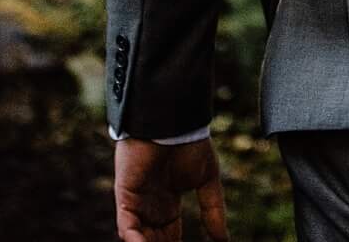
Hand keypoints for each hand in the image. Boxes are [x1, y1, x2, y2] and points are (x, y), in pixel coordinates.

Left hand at [114, 137, 228, 241]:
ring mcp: (137, 203)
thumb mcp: (207, 180)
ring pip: (140, 239)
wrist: (174, 119)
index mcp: (167, 204)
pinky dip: (136, 241)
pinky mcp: (125, 197)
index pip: (170, 238)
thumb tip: (223, 241)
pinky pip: (127, 228)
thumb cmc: (190, 142)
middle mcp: (150, 208)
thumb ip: (213, 210)